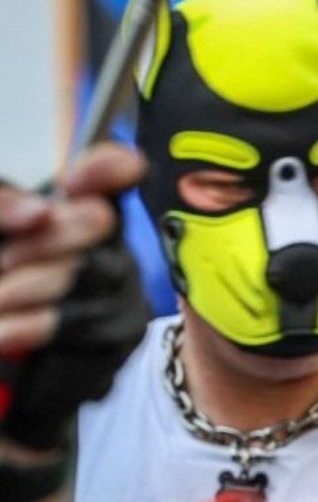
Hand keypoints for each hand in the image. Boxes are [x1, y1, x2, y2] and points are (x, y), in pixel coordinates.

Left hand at [0, 143, 148, 451]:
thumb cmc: (4, 295)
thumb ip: (1, 208)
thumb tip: (38, 213)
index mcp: (72, 212)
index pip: (115, 170)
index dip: (108, 167)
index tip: (72, 184)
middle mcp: (107, 244)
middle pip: (99, 221)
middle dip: (47, 240)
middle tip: (4, 265)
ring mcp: (121, 289)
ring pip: (91, 273)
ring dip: (29, 288)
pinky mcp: (122, 334)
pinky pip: (85, 323)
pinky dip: (35, 326)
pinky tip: (4, 333)